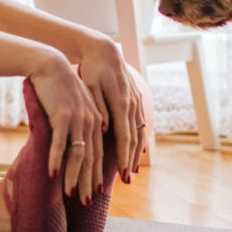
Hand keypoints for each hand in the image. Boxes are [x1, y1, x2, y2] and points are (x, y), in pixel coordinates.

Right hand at [27, 56, 104, 202]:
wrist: (50, 65)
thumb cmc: (60, 86)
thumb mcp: (75, 106)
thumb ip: (81, 123)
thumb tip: (81, 142)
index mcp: (97, 120)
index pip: (100, 153)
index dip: (97, 173)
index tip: (95, 191)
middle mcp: (92, 121)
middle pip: (92, 158)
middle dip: (89, 181)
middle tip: (87, 202)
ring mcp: (78, 119)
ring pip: (78, 154)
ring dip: (74, 176)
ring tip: (69, 195)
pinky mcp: (63, 116)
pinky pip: (60, 143)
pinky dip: (57, 160)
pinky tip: (53, 175)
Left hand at [77, 40, 146, 182]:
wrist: (104, 51)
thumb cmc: (93, 69)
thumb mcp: (91, 86)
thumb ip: (98, 107)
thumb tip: (105, 128)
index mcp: (120, 103)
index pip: (123, 135)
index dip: (123, 155)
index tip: (122, 172)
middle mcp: (131, 105)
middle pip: (133, 138)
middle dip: (130, 160)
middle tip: (127, 180)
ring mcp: (135, 102)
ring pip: (139, 132)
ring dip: (136, 153)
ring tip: (131, 171)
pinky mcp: (135, 101)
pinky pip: (139, 124)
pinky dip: (139, 140)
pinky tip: (137, 152)